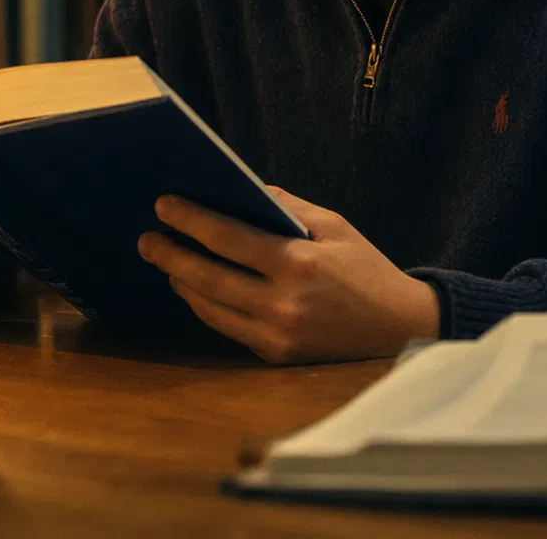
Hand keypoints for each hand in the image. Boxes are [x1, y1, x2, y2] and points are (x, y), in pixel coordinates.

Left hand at [136, 186, 438, 364]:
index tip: (163, 205)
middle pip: (208, 277)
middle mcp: (284, 303)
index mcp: (299, 263)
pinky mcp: (275, 356)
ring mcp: (277, 334)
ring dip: (181, 282)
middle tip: (145, 238)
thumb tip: (241, 190)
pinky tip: (192, 288)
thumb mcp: (335, 226)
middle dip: (171, 254)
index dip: (191, 220)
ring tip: (164, 261)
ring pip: (210, 307)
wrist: (400, 327)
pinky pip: (227, 327)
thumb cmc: (365, 268)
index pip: (228, 238)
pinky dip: (205, 306)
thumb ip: (287, 207)